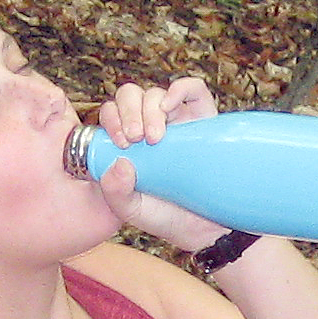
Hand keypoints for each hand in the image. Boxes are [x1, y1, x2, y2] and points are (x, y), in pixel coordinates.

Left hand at [87, 74, 231, 253]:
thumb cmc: (166, 217)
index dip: (111, 119)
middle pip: (131, 95)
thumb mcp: (131, 209)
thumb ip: (114, 192)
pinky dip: (180, 88)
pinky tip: (170, 106)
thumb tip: (119, 162)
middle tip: (135, 138)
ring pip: (155, 93)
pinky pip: (193, 89)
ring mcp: (178, 121)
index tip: (121, 143)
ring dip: (149, 108)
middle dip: (127, 111)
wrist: (206, 229)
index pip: (111, 113)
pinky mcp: (204, 119)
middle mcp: (150, 126)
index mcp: (128, 142)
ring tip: (156, 137)